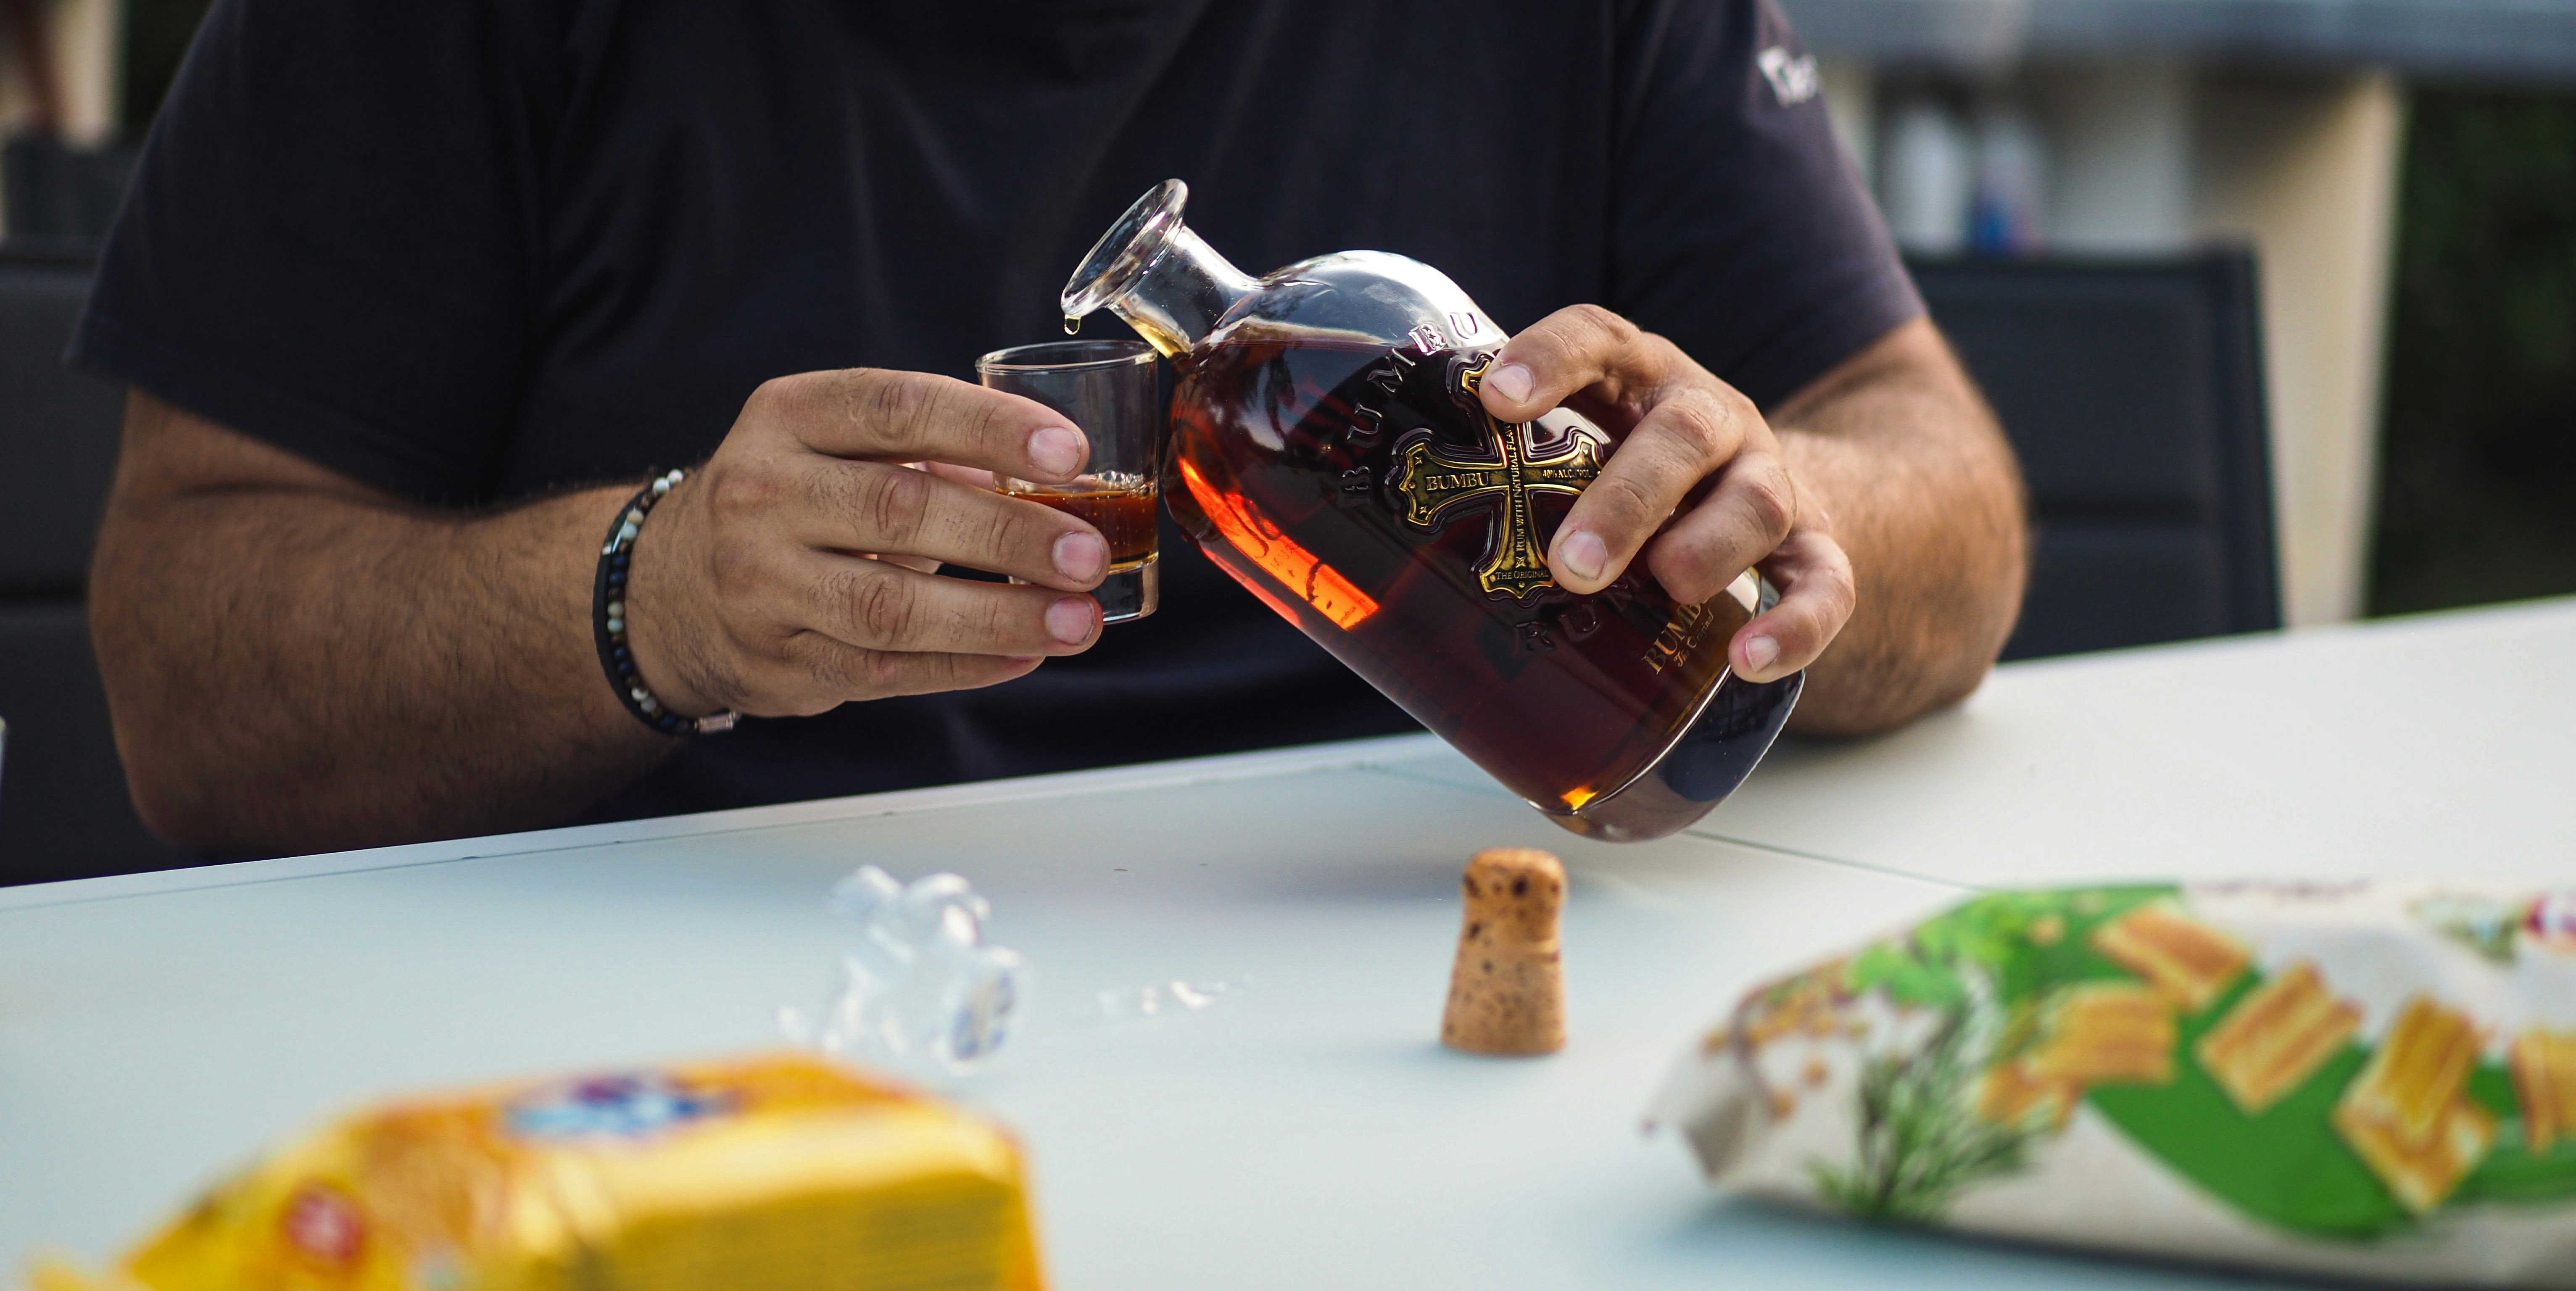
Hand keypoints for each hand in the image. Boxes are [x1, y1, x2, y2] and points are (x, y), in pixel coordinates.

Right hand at [622, 368, 1112, 718]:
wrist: (675, 587)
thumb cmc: (795, 499)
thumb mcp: (838, 443)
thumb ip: (934, 448)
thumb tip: (1059, 478)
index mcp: (790, 416)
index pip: (897, 410)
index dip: (989, 428)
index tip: (1068, 452)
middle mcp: (763, 493)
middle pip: (898, 510)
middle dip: (1007, 534)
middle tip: (1087, 553)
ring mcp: (763, 583)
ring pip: (892, 607)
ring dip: (997, 616)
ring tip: (1076, 619)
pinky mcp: (778, 658)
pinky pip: (885, 671)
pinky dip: (964, 666)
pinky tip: (1025, 655)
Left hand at [1477, 305, 1856, 682]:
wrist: (1772, 499)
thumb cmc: (1629, 477)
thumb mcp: (1575, 449)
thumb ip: (1495, 473)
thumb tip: (1336, 546)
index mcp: (1638, 379)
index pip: (1599, 339)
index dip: (1550, 358)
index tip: (1495, 398)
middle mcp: (1710, 418)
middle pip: (1681, 435)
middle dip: (1627, 497)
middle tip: (1571, 563)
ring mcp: (1769, 481)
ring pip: (1755, 500)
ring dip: (1707, 547)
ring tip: (1664, 590)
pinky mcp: (1816, 548)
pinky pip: (1823, 583)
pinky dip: (1796, 622)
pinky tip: (1751, 660)